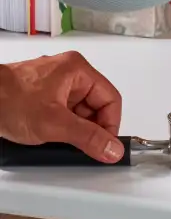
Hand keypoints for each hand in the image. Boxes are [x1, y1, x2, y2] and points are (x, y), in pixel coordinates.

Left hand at [0, 52, 123, 162]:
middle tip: (80, 145)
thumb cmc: (8, 101)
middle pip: (95, 106)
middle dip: (88, 128)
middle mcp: (69, 73)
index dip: (110, 125)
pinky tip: (48, 136)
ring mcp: (54, 84)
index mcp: (78, 69)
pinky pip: (63, 112)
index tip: (105, 145)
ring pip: (78, 111)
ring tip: (58, 139)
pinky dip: (59, 126)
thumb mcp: (54, 124)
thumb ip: (88, 138)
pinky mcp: (42, 95)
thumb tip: (112, 148)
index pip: (110, 99)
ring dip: (72, 128)